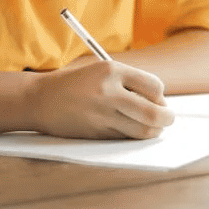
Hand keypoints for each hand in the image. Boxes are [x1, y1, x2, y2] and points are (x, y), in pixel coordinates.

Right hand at [29, 60, 174, 138]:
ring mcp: (102, 115)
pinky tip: (130, 130)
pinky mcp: (96, 133)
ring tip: (153, 127)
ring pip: (142, 130)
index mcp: (111, 71)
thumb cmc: (76, 84)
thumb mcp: (101, 71)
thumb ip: (129, 82)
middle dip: (167, 118)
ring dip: (154, 131)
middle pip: (153, 112)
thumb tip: (160, 102)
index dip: (160, 96)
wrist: (40, 99)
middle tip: (168, 119)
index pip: (154, 86)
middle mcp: (108, 92)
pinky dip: (133, 136)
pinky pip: (125, 137)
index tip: (158, 100)